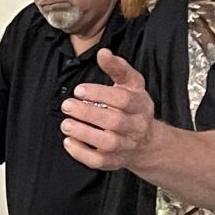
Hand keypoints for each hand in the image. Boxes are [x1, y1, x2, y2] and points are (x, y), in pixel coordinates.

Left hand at [60, 50, 155, 173]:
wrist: (147, 142)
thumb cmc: (134, 108)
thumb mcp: (132, 84)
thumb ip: (118, 68)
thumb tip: (103, 52)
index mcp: (140, 105)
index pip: (123, 99)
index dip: (100, 94)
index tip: (79, 90)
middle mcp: (136, 126)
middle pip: (114, 122)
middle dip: (87, 113)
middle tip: (67, 105)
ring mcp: (126, 146)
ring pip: (107, 143)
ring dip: (83, 133)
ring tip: (66, 124)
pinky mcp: (115, 161)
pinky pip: (98, 161)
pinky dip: (81, 153)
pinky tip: (69, 141)